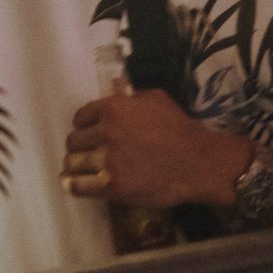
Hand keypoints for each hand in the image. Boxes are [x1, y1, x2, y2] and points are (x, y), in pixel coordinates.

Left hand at [61, 88, 245, 209]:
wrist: (198, 162)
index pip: (81, 117)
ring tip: (79, 169)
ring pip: (74, 163)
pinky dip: (75, 185)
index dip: (83, 125)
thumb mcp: (155, 99)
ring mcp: (108, 160)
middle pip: (74, 141)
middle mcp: (105, 132)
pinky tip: (74, 184)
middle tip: (85, 152)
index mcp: (112, 108)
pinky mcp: (113, 185)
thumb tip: (114, 87)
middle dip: (79, 146)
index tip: (87, 132)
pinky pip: (80, 186)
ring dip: (76, 166)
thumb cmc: (180, 128)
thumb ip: (129, 96)